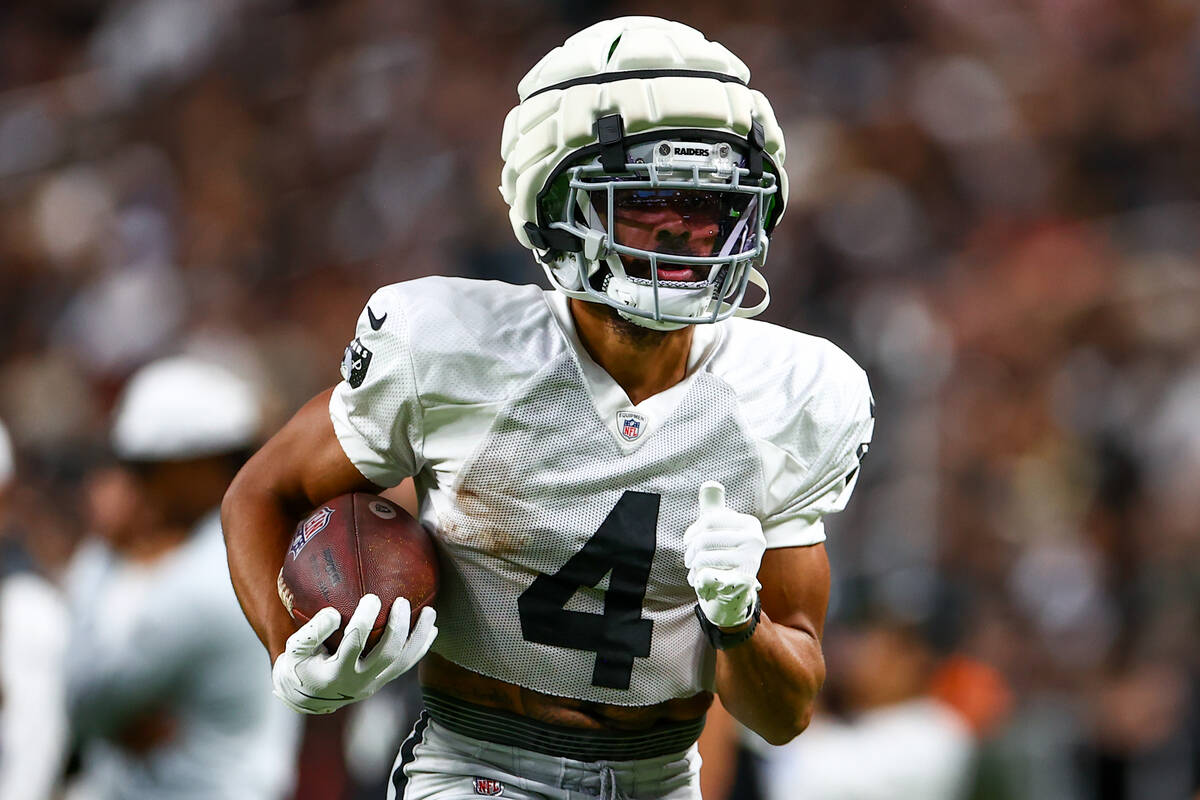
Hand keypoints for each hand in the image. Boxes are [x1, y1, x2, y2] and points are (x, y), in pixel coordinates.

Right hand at [272, 594, 436, 714]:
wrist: (306, 698)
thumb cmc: (298, 667)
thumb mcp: (294, 650)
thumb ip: (311, 632)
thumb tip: (335, 612)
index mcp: (335, 673)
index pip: (355, 644)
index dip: (365, 620)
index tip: (372, 597)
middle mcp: (359, 682)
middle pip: (388, 654)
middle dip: (399, 627)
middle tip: (402, 601)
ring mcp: (373, 684)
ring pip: (404, 662)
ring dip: (419, 636)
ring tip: (430, 612)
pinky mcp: (382, 683)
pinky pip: (407, 665)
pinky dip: (421, 647)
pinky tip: (431, 629)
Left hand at [683, 482, 765, 627]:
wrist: (732, 592)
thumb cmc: (723, 555)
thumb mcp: (719, 529)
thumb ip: (714, 508)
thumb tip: (710, 483)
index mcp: (750, 523)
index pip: (710, 520)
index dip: (693, 531)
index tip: (688, 541)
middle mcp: (755, 540)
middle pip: (705, 538)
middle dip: (691, 550)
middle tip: (688, 560)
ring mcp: (751, 560)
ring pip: (704, 557)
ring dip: (693, 566)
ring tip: (693, 570)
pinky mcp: (743, 580)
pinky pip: (708, 574)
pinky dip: (698, 578)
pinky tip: (700, 580)